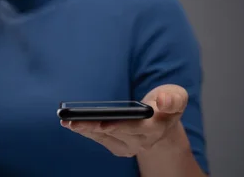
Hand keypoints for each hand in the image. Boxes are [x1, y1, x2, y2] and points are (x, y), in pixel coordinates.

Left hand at [61, 85, 187, 157]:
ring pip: (103, 138)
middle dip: (94, 127)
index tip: (104, 123)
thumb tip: (164, 100)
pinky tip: (70, 123)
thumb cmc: (167, 105)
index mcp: (155, 128)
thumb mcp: (176, 97)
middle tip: (74, 121)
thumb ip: (173, 99)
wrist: (163, 122)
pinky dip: (84, 130)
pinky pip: (98, 139)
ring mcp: (127, 146)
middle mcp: (140, 141)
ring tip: (66, 121)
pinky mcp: (116, 145)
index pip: (135, 128)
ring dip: (84, 130)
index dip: (119, 126)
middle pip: (114, 134)